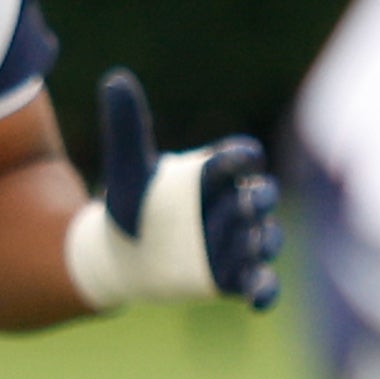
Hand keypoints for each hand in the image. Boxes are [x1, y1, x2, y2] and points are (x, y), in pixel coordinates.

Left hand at [64, 68, 282, 310]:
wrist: (120, 253)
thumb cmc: (132, 203)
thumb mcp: (127, 167)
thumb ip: (126, 125)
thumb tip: (114, 78)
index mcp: (214, 172)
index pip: (237, 157)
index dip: (240, 157)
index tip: (240, 156)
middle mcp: (235, 203)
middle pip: (259, 196)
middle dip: (259, 198)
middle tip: (248, 200)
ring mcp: (239, 241)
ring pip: (264, 238)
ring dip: (262, 240)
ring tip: (253, 243)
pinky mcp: (234, 275)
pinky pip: (259, 283)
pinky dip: (264, 291)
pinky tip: (258, 300)